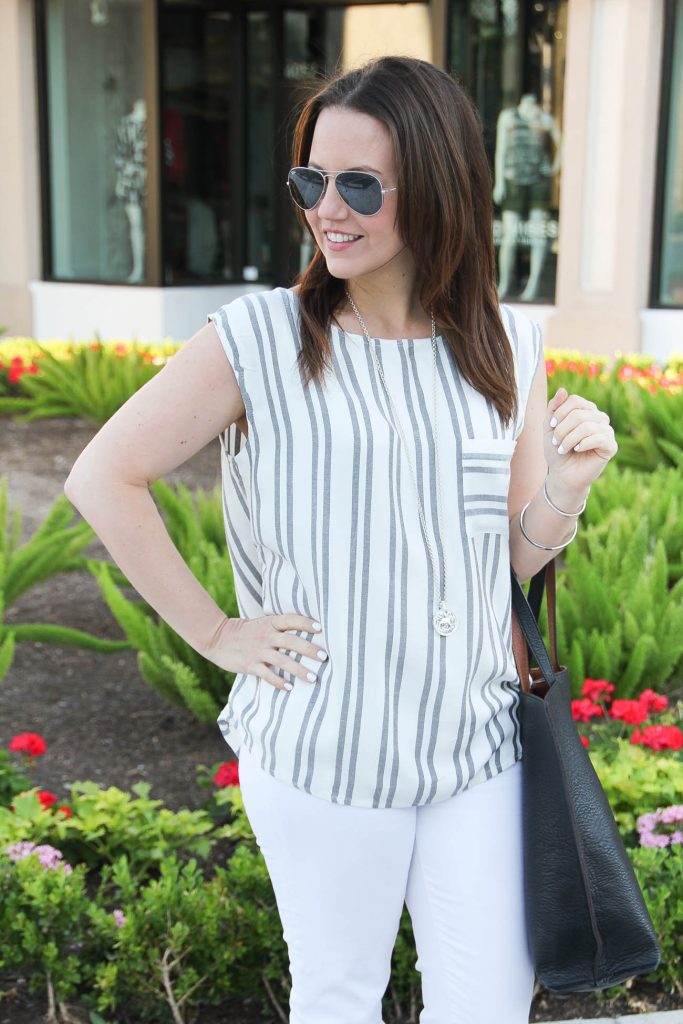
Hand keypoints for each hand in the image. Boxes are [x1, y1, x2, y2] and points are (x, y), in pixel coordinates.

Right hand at [202, 613, 327, 691]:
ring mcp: (258, 651)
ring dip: (299, 670)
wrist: (218, 638)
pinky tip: (289, 688)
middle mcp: (266, 636)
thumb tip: (305, 631)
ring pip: (282, 660)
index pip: (291, 620)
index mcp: (270, 623)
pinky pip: (267, 674)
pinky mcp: (250, 664)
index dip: (306, 623)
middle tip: (324, 657)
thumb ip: (280, 627)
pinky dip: (278, 681)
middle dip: (309, 649)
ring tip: (313, 678)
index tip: (321, 629)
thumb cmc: (246, 631)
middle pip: (291, 641)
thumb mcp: (262, 623)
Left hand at [544, 386, 617, 493]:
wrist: (562, 474)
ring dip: (569, 439)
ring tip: (562, 449)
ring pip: (587, 426)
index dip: (560, 412)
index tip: (551, 426)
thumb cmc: (557, 450)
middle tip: (555, 442)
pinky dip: (582, 444)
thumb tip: (563, 389)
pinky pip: (599, 438)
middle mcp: (599, 418)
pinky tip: (577, 450)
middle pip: (579, 414)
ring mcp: (607, 431)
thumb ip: (553, 408)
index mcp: (586, 410)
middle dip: (562, 429)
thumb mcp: (549, 427)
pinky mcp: (611, 446)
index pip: (575, 400)